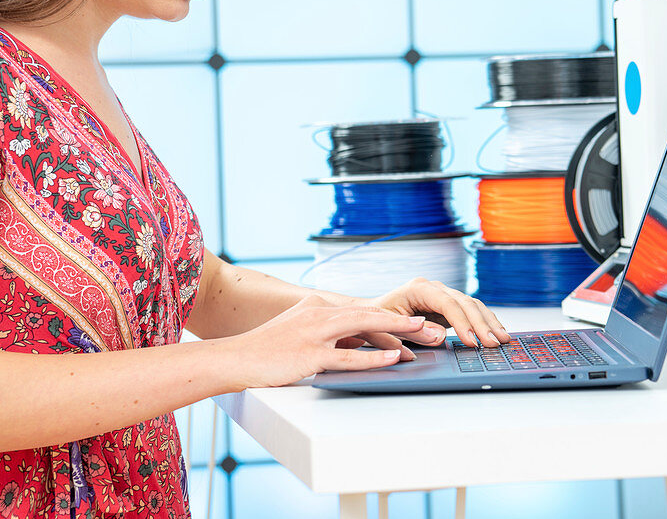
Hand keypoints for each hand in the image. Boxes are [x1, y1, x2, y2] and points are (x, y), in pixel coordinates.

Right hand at [226, 294, 430, 388]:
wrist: (237, 358)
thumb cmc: (267, 350)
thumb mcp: (299, 331)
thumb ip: (326, 333)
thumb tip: (356, 343)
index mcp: (317, 306)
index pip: (362, 310)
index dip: (391, 318)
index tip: (414, 324)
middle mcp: (319, 314)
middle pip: (370, 314)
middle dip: (403, 322)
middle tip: (430, 328)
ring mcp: (314, 333)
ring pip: (364, 329)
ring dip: (396, 333)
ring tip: (421, 337)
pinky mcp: (309, 354)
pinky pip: (348, 356)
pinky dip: (373, 357)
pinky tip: (393, 358)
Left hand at [365, 277, 510, 348]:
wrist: (373, 315)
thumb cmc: (377, 321)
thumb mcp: (389, 327)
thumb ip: (413, 332)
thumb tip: (440, 335)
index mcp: (418, 288)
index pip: (447, 303)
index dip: (462, 322)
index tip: (472, 341)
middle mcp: (434, 288)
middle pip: (464, 302)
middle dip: (481, 324)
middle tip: (494, 343)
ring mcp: (443, 295)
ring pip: (472, 305)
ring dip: (488, 322)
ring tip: (502, 340)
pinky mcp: (449, 306)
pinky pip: (471, 311)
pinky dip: (485, 322)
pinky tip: (496, 332)